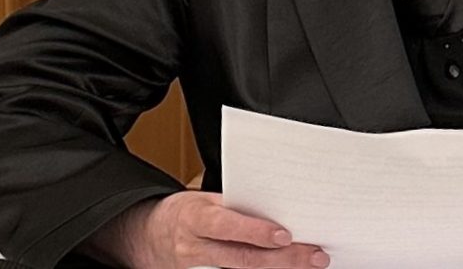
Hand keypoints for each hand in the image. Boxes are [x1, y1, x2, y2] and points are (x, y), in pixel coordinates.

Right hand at [113, 191, 326, 268]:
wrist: (147, 236)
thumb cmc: (185, 213)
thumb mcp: (203, 200)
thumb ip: (235, 205)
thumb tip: (277, 203)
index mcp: (196, 216)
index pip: (227, 225)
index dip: (255, 231)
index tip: (285, 235)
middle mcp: (196, 246)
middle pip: (242, 258)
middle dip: (282, 259)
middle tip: (315, 255)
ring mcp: (199, 267)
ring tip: (309, 264)